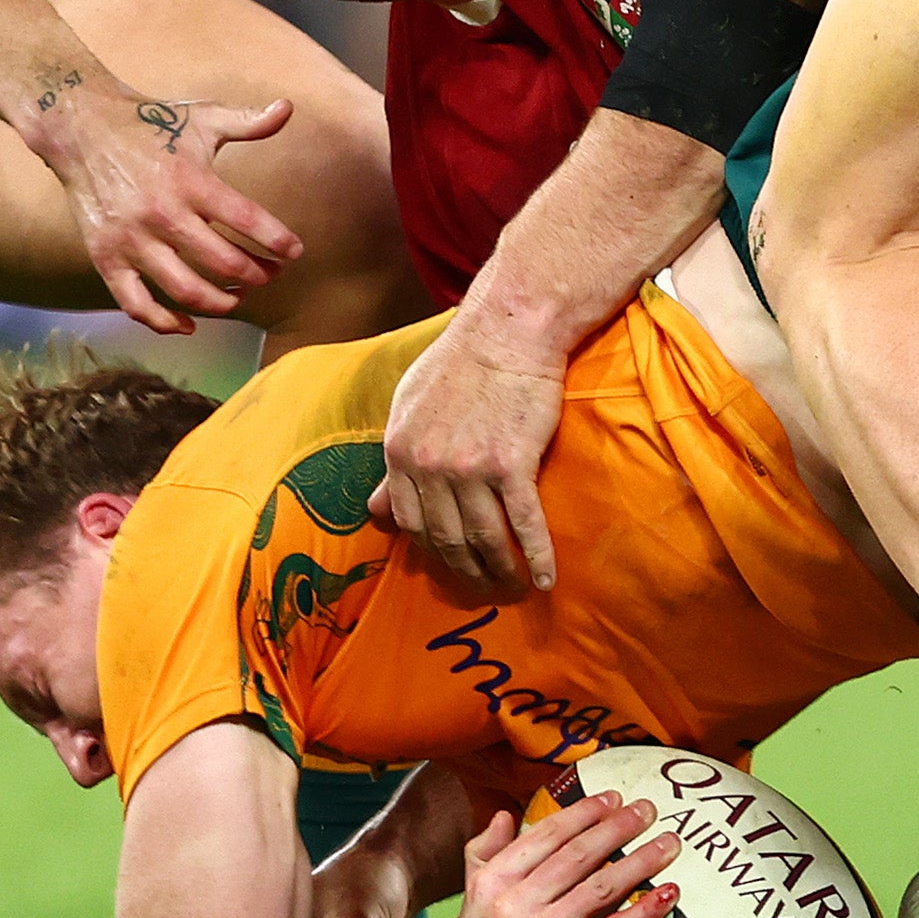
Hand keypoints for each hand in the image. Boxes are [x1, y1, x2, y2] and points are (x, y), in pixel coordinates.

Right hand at [40, 86, 306, 333]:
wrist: (80, 127)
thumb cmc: (149, 124)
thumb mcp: (201, 118)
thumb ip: (246, 121)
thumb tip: (287, 107)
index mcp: (190, 180)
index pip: (246, 218)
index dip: (277, 240)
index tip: (295, 252)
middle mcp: (162, 213)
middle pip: (222, 262)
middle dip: (257, 275)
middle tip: (271, 275)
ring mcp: (131, 239)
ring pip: (184, 289)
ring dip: (220, 302)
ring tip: (238, 297)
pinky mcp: (105, 256)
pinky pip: (135, 303)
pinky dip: (163, 322)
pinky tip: (188, 325)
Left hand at [378, 316, 568, 593]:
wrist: (509, 330)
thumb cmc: (460, 360)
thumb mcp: (409, 405)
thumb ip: (393, 460)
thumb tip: (373, 510)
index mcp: (399, 451)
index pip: (409, 522)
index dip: (432, 551)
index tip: (452, 565)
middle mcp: (429, 465)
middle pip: (446, 539)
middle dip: (467, 572)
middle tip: (486, 587)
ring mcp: (470, 467)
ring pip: (483, 539)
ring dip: (501, 572)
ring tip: (515, 587)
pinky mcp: (512, 463)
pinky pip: (524, 524)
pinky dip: (537, 557)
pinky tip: (545, 579)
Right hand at [443, 797, 678, 917]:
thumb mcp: (471, 909)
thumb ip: (482, 858)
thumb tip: (504, 815)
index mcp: (489, 884)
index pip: (544, 837)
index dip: (582, 813)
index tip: (612, 798)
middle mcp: (510, 905)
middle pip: (577, 856)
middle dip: (618, 827)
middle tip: (649, 809)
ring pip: (600, 888)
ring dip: (640, 861)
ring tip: (669, 844)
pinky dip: (643, 910)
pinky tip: (668, 894)